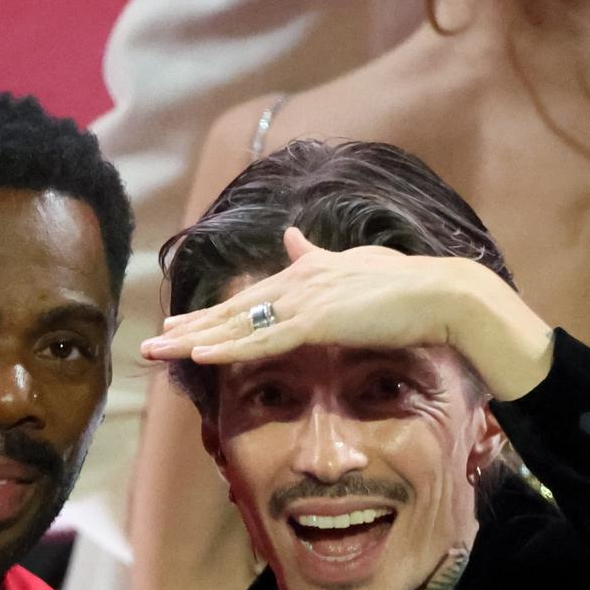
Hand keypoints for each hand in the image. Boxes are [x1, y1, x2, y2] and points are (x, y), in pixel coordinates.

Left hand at [140, 227, 551, 398]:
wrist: (440, 293)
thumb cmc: (405, 286)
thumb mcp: (353, 267)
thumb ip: (317, 256)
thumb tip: (291, 236)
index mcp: (304, 276)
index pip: (247, 303)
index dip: (209, 317)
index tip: (178, 327)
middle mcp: (297, 283)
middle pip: (231, 312)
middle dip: (187, 328)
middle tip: (149, 343)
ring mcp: (305, 301)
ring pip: (238, 325)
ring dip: (195, 340)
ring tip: (158, 351)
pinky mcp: (318, 320)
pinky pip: (264, 339)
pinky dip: (231, 347)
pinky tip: (201, 354)